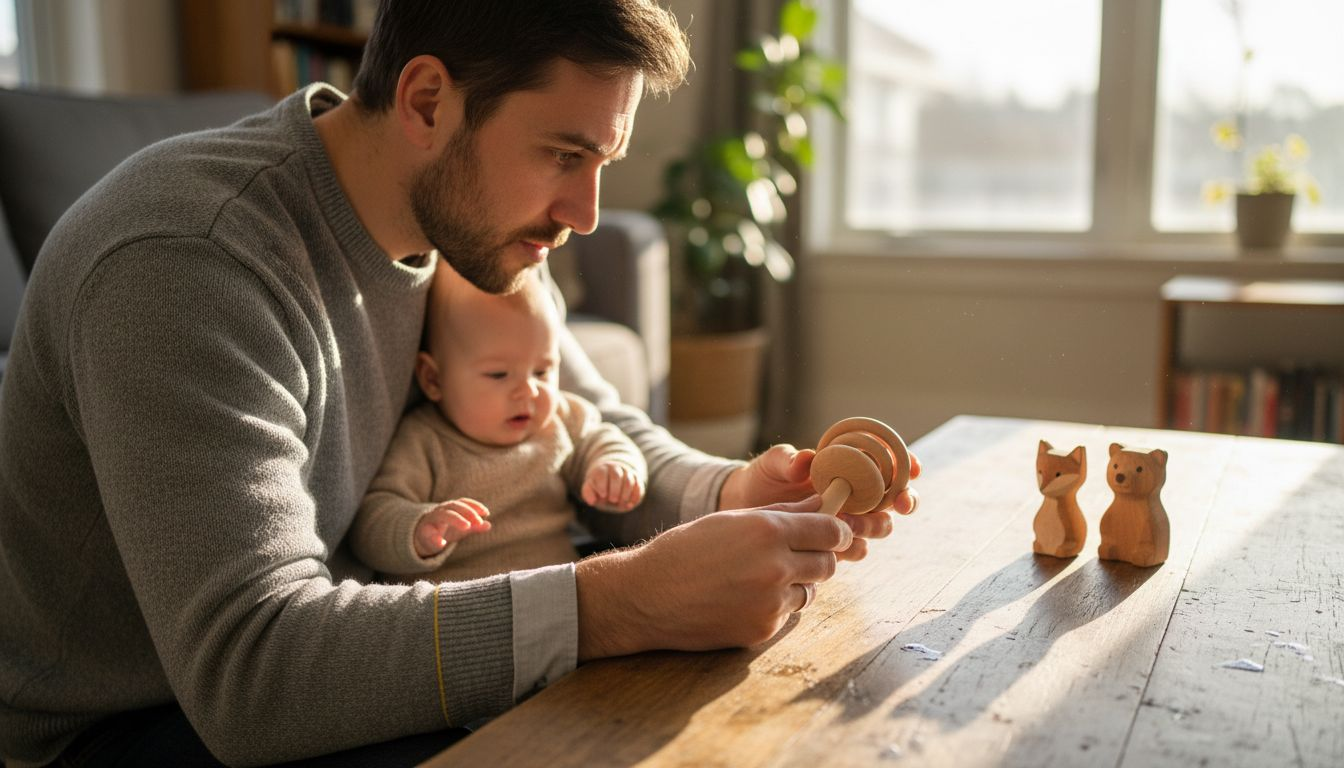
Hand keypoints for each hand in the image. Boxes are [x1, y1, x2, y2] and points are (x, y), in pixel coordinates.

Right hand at [414, 498, 490, 557]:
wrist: (423, 538)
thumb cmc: (445, 530)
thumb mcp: (461, 528)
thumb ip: (474, 526)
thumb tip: (488, 524)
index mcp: (450, 508)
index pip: (463, 502)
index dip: (475, 506)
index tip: (486, 512)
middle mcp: (441, 511)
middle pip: (454, 507)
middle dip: (468, 512)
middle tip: (478, 522)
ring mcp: (431, 521)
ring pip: (443, 515)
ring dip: (456, 520)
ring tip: (467, 527)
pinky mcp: (424, 533)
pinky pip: (428, 534)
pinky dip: (435, 539)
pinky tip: (442, 544)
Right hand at [575, 498, 850, 660]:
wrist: (647, 597)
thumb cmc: (685, 550)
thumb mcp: (731, 520)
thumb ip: (782, 514)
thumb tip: (822, 506)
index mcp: (767, 531)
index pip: (831, 531)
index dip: (835, 532)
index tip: (830, 534)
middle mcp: (775, 567)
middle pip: (828, 564)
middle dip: (818, 558)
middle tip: (793, 556)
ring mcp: (770, 602)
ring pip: (810, 591)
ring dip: (796, 584)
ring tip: (759, 578)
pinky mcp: (762, 630)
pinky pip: (786, 614)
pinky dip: (774, 606)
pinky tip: (743, 599)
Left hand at [581, 461, 644, 511]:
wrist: (611, 479)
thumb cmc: (598, 486)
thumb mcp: (590, 489)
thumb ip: (588, 493)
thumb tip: (592, 501)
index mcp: (602, 470)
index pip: (602, 474)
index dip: (602, 484)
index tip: (602, 495)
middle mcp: (616, 468)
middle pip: (617, 476)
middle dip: (615, 489)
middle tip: (612, 500)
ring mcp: (627, 473)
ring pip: (629, 481)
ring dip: (625, 494)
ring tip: (620, 505)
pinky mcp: (636, 480)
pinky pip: (639, 486)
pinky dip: (635, 496)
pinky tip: (630, 505)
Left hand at [718, 443, 923, 561]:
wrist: (746, 507)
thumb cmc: (764, 477)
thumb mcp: (773, 464)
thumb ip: (788, 460)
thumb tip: (804, 460)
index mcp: (850, 467)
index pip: (889, 464)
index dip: (906, 466)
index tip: (912, 470)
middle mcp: (856, 495)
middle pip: (895, 499)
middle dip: (903, 501)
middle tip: (896, 504)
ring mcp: (847, 521)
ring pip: (879, 527)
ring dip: (874, 525)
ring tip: (852, 523)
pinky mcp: (834, 544)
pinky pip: (855, 549)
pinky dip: (852, 547)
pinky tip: (837, 545)